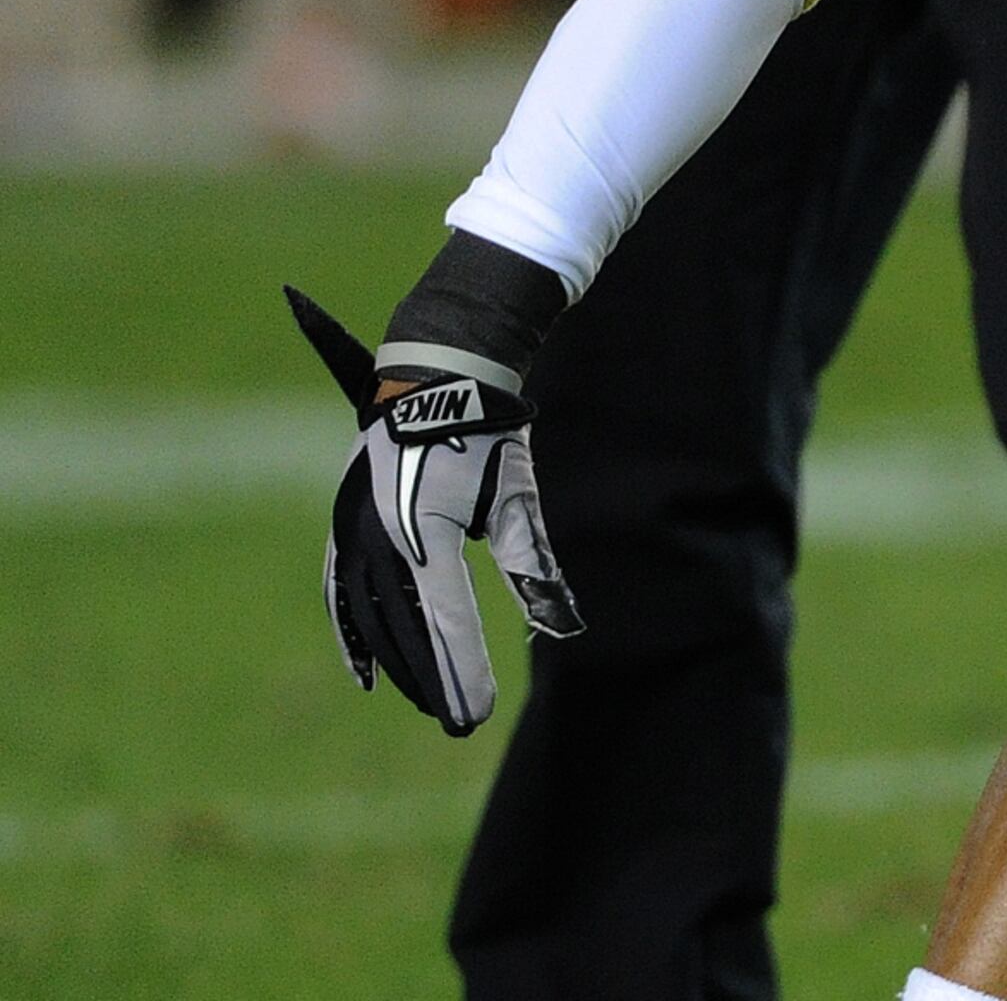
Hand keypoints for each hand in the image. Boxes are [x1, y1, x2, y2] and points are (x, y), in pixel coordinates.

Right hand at [285, 286, 580, 735]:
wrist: (431, 383)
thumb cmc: (486, 441)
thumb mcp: (514, 499)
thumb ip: (533, 565)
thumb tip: (563, 625)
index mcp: (423, 528)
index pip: (443, 616)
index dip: (460, 668)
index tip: (478, 713)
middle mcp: (378, 538)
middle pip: (403, 629)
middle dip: (434, 680)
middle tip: (464, 722)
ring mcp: (354, 535)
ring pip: (371, 620)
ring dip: (399, 666)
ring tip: (431, 703)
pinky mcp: (346, 532)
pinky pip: (343, 597)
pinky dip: (355, 638)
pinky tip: (369, 677)